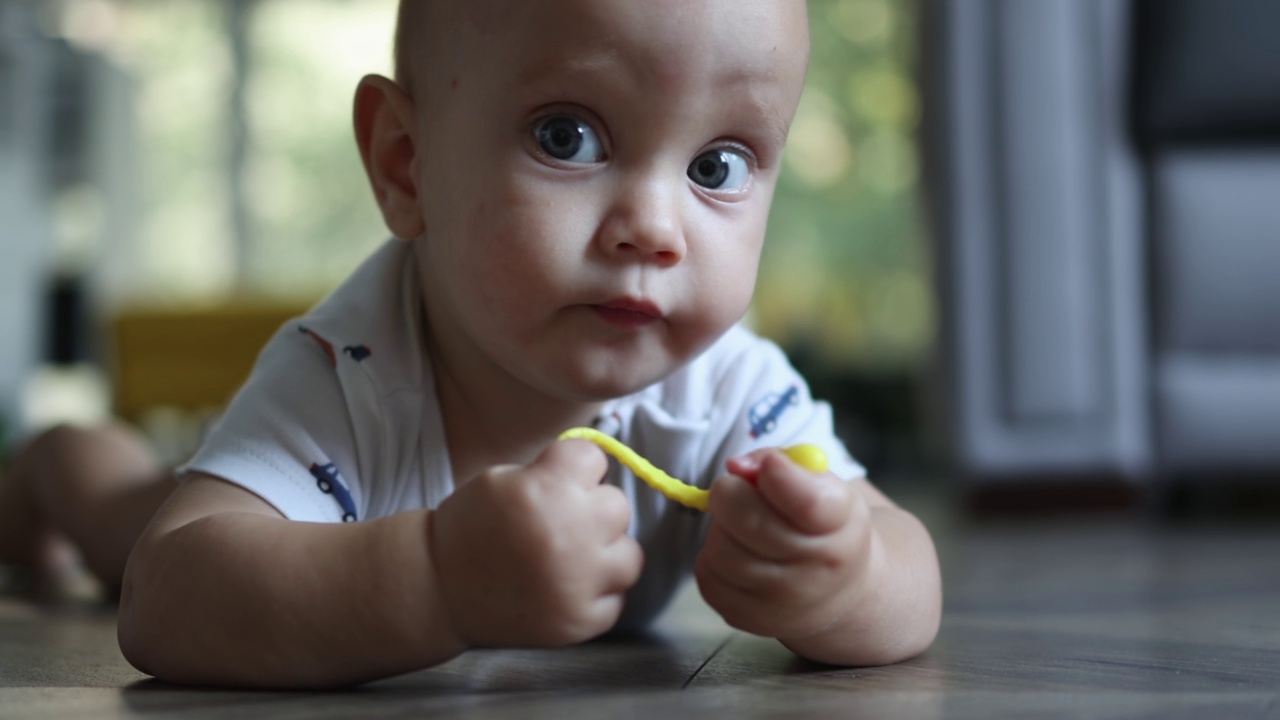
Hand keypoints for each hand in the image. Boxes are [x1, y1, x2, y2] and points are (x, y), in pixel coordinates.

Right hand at [430, 440, 643, 648]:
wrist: (440, 590)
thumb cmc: (472, 528)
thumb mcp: (501, 479)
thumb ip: (551, 471)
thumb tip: (600, 470)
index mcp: (544, 490)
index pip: (593, 457)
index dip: (575, 467)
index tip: (557, 482)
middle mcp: (569, 535)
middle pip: (618, 505)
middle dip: (592, 510)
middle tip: (563, 524)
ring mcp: (578, 582)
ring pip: (629, 556)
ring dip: (605, 554)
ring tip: (572, 558)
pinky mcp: (580, 621)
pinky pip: (616, 599)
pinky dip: (596, 595)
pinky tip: (566, 588)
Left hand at [695, 449, 873, 641]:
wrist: (835, 592)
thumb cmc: (822, 526)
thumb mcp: (821, 484)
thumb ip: (782, 461)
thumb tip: (736, 466)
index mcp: (841, 525)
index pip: (807, 501)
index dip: (779, 475)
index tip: (772, 466)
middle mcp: (816, 570)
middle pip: (749, 522)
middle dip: (731, 493)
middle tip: (736, 490)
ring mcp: (783, 602)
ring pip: (721, 549)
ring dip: (721, 529)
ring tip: (740, 528)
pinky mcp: (749, 619)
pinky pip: (707, 575)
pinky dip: (712, 558)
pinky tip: (737, 553)